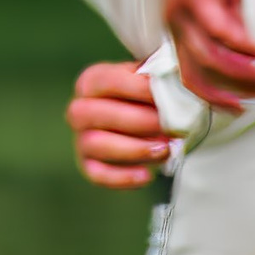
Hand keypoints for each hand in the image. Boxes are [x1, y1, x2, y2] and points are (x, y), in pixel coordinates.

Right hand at [67, 63, 172, 188]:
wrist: (149, 121)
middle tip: (168, 126)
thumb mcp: (153, 79)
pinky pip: (98, 174)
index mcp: (91, 81)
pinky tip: (147, 175)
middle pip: (94, 113)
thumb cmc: (150, 96)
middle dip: (136, 121)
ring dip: (133, 148)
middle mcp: (79, 110)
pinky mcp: (89, 165)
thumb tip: (175, 83)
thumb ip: (159, 77)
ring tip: (165, 150)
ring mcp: (81, 139)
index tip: (165, 95)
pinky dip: (122, 177)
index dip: (136, 88)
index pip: (106, 81)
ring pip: (95, 144)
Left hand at [163, 0, 254, 111]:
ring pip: (207, 56)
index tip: (243, 108)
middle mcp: (174, 23)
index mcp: (179, 28)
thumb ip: (232, 25)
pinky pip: (215, 27)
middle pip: (197, 74)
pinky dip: (238, 43)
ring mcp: (181, 8)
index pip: (191, 76)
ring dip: (241, 72)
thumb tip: (246, 55)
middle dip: (233, 92)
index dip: (216, 97)